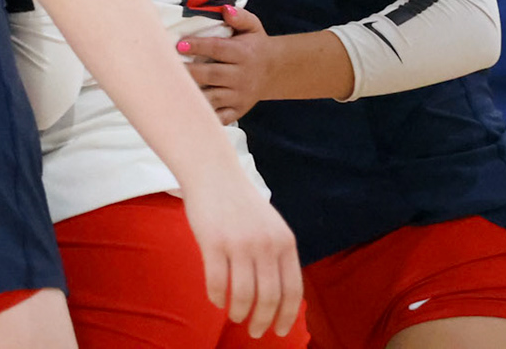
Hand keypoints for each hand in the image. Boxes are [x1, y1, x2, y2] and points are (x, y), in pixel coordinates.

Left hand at [180, 5, 272, 123]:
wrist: (275, 71)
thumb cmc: (254, 45)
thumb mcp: (253, 27)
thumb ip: (240, 17)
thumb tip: (225, 9)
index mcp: (243, 53)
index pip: (218, 49)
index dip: (198, 46)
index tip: (179, 44)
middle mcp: (242, 76)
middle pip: (212, 74)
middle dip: (190, 72)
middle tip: (167, 67)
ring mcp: (240, 96)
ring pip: (213, 98)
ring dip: (193, 95)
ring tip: (172, 90)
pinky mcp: (238, 111)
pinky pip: (221, 117)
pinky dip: (205, 116)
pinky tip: (186, 111)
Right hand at [182, 175, 303, 337]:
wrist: (213, 173)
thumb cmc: (240, 203)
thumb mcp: (271, 226)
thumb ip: (277, 254)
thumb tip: (280, 296)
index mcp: (285, 242)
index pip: (292, 290)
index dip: (287, 316)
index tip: (279, 331)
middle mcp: (266, 244)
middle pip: (269, 297)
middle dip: (263, 321)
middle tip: (255, 332)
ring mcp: (239, 243)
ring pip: (244, 294)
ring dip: (240, 312)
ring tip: (235, 317)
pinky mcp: (213, 242)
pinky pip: (217, 281)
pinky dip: (217, 297)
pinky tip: (216, 301)